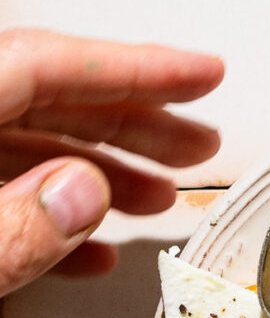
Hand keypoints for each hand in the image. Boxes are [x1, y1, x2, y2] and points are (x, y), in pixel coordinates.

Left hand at [0, 29, 223, 293]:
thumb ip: (15, 225)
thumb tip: (84, 193)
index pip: (44, 65)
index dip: (134, 69)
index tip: (203, 74)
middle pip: (44, 101)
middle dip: (133, 123)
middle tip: (199, 142)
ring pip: (26, 149)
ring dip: (101, 175)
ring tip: (161, 198)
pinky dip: (47, 221)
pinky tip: (93, 252)